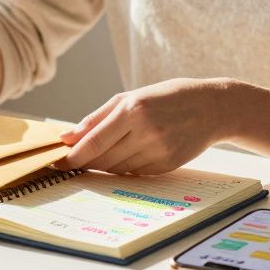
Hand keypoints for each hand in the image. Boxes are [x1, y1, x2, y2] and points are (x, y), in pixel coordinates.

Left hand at [55, 78, 237, 174]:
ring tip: (98, 155)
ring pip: (117, 168)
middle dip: (83, 162)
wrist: (212, 108)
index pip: (93, 142)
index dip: (72, 156)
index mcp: (133, 110)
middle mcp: (146, 131)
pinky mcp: (166, 166)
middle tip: (68, 163)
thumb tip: (68, 137)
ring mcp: (158, 151)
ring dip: (102, 165)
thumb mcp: (131, 96)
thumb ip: (97, 118)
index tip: (56, 162)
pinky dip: (123, 167)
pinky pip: (134, 172)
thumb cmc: (167, 97)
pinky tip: (125, 155)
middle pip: (103, 158)